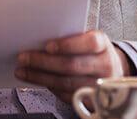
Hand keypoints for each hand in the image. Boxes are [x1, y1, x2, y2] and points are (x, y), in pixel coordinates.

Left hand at [14, 30, 129, 103]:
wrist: (112, 71)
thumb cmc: (93, 51)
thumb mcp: (88, 38)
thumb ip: (71, 37)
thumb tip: (39, 37)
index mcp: (102, 44)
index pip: (88, 43)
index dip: (67, 45)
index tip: (47, 46)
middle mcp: (104, 65)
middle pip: (72, 65)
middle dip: (43, 62)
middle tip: (24, 58)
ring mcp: (99, 85)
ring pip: (66, 83)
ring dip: (40, 76)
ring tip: (23, 70)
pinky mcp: (91, 100)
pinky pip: (66, 95)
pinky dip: (48, 86)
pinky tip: (36, 79)